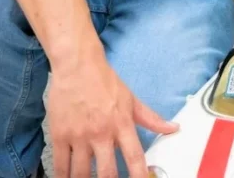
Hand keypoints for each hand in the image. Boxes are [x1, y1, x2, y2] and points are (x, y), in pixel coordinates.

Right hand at [47, 53, 177, 177]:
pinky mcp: (59, 135)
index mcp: (122, 124)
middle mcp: (101, 133)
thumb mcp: (131, 100)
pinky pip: (60, 165)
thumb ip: (151, 119)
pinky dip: (63, 176)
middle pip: (107, 172)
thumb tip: (173, 128)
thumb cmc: (105, 82)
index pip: (135, 156)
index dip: (139, 175)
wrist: (77, 66)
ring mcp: (78, 136)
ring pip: (81, 173)